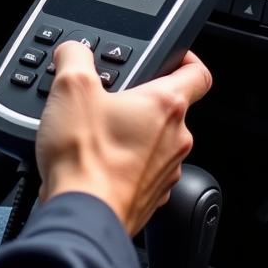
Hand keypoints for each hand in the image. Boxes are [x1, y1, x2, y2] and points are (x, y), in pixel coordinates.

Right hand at [35, 42, 211, 235]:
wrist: (80, 216)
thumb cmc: (84, 158)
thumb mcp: (70, 87)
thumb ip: (76, 56)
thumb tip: (74, 51)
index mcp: (165, 105)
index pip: (197, 73)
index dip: (185, 58)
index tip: (170, 56)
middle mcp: (175, 139)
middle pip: (168, 107)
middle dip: (140, 99)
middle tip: (109, 96)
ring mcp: (165, 171)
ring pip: (155, 140)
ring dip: (131, 132)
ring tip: (94, 130)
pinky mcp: (150, 197)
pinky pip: (142, 170)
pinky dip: (124, 163)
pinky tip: (95, 160)